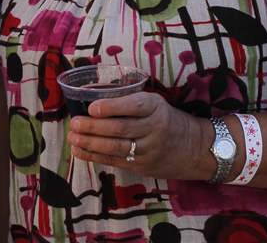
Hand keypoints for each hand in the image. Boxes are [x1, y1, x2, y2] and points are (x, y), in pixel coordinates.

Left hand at [67, 92, 206, 180]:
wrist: (194, 148)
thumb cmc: (164, 119)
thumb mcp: (154, 103)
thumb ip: (129, 101)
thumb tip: (90, 99)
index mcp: (155, 107)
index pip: (133, 106)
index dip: (111, 107)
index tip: (92, 107)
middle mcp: (153, 129)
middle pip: (120, 129)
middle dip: (93, 127)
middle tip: (74, 123)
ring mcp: (149, 150)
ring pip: (115, 147)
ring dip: (90, 143)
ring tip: (72, 138)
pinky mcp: (142, 166)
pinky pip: (115, 161)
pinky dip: (94, 156)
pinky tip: (79, 151)